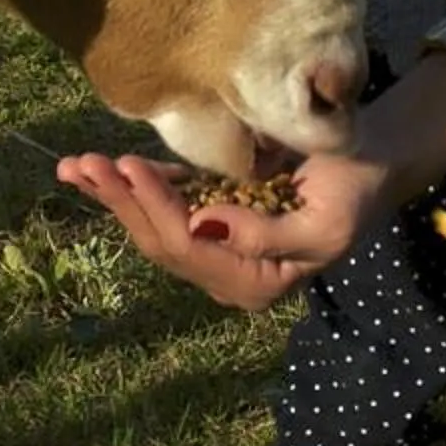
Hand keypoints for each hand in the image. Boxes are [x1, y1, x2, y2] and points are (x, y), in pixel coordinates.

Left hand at [58, 57, 445, 308]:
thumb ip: (270, 236)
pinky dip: (131, 187)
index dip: (156, 208)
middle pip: (161, 241)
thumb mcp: (325, 219)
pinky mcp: (212, 218)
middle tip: (85, 164)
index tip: (130, 166)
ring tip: (74, 168)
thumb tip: (206, 228)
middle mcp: (228, 273)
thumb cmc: (356, 188)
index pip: (191, 248)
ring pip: (153, 226)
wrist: (371, 163)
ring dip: (113, 196)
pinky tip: (94, 171)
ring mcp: (217, 247)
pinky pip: (164, 206)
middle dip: (121, 201)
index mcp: (256, 282)